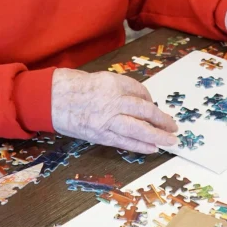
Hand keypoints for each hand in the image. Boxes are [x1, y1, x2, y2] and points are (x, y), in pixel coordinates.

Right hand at [51, 69, 177, 153]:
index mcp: (114, 83)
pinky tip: (153, 149)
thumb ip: (121, 88)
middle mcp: (113, 101)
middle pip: (145, 111)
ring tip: (170, 141)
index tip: (155, 106)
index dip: (150, 100)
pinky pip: (124, 142)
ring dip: (157, 136)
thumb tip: (141, 100)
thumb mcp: (101, 78)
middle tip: (173, 126)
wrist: (53, 99)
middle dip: (161, 120)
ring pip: (138, 129)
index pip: (140, 92)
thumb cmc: (76, 86)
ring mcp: (107, 120)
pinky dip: (140, 146)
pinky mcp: (100, 134)